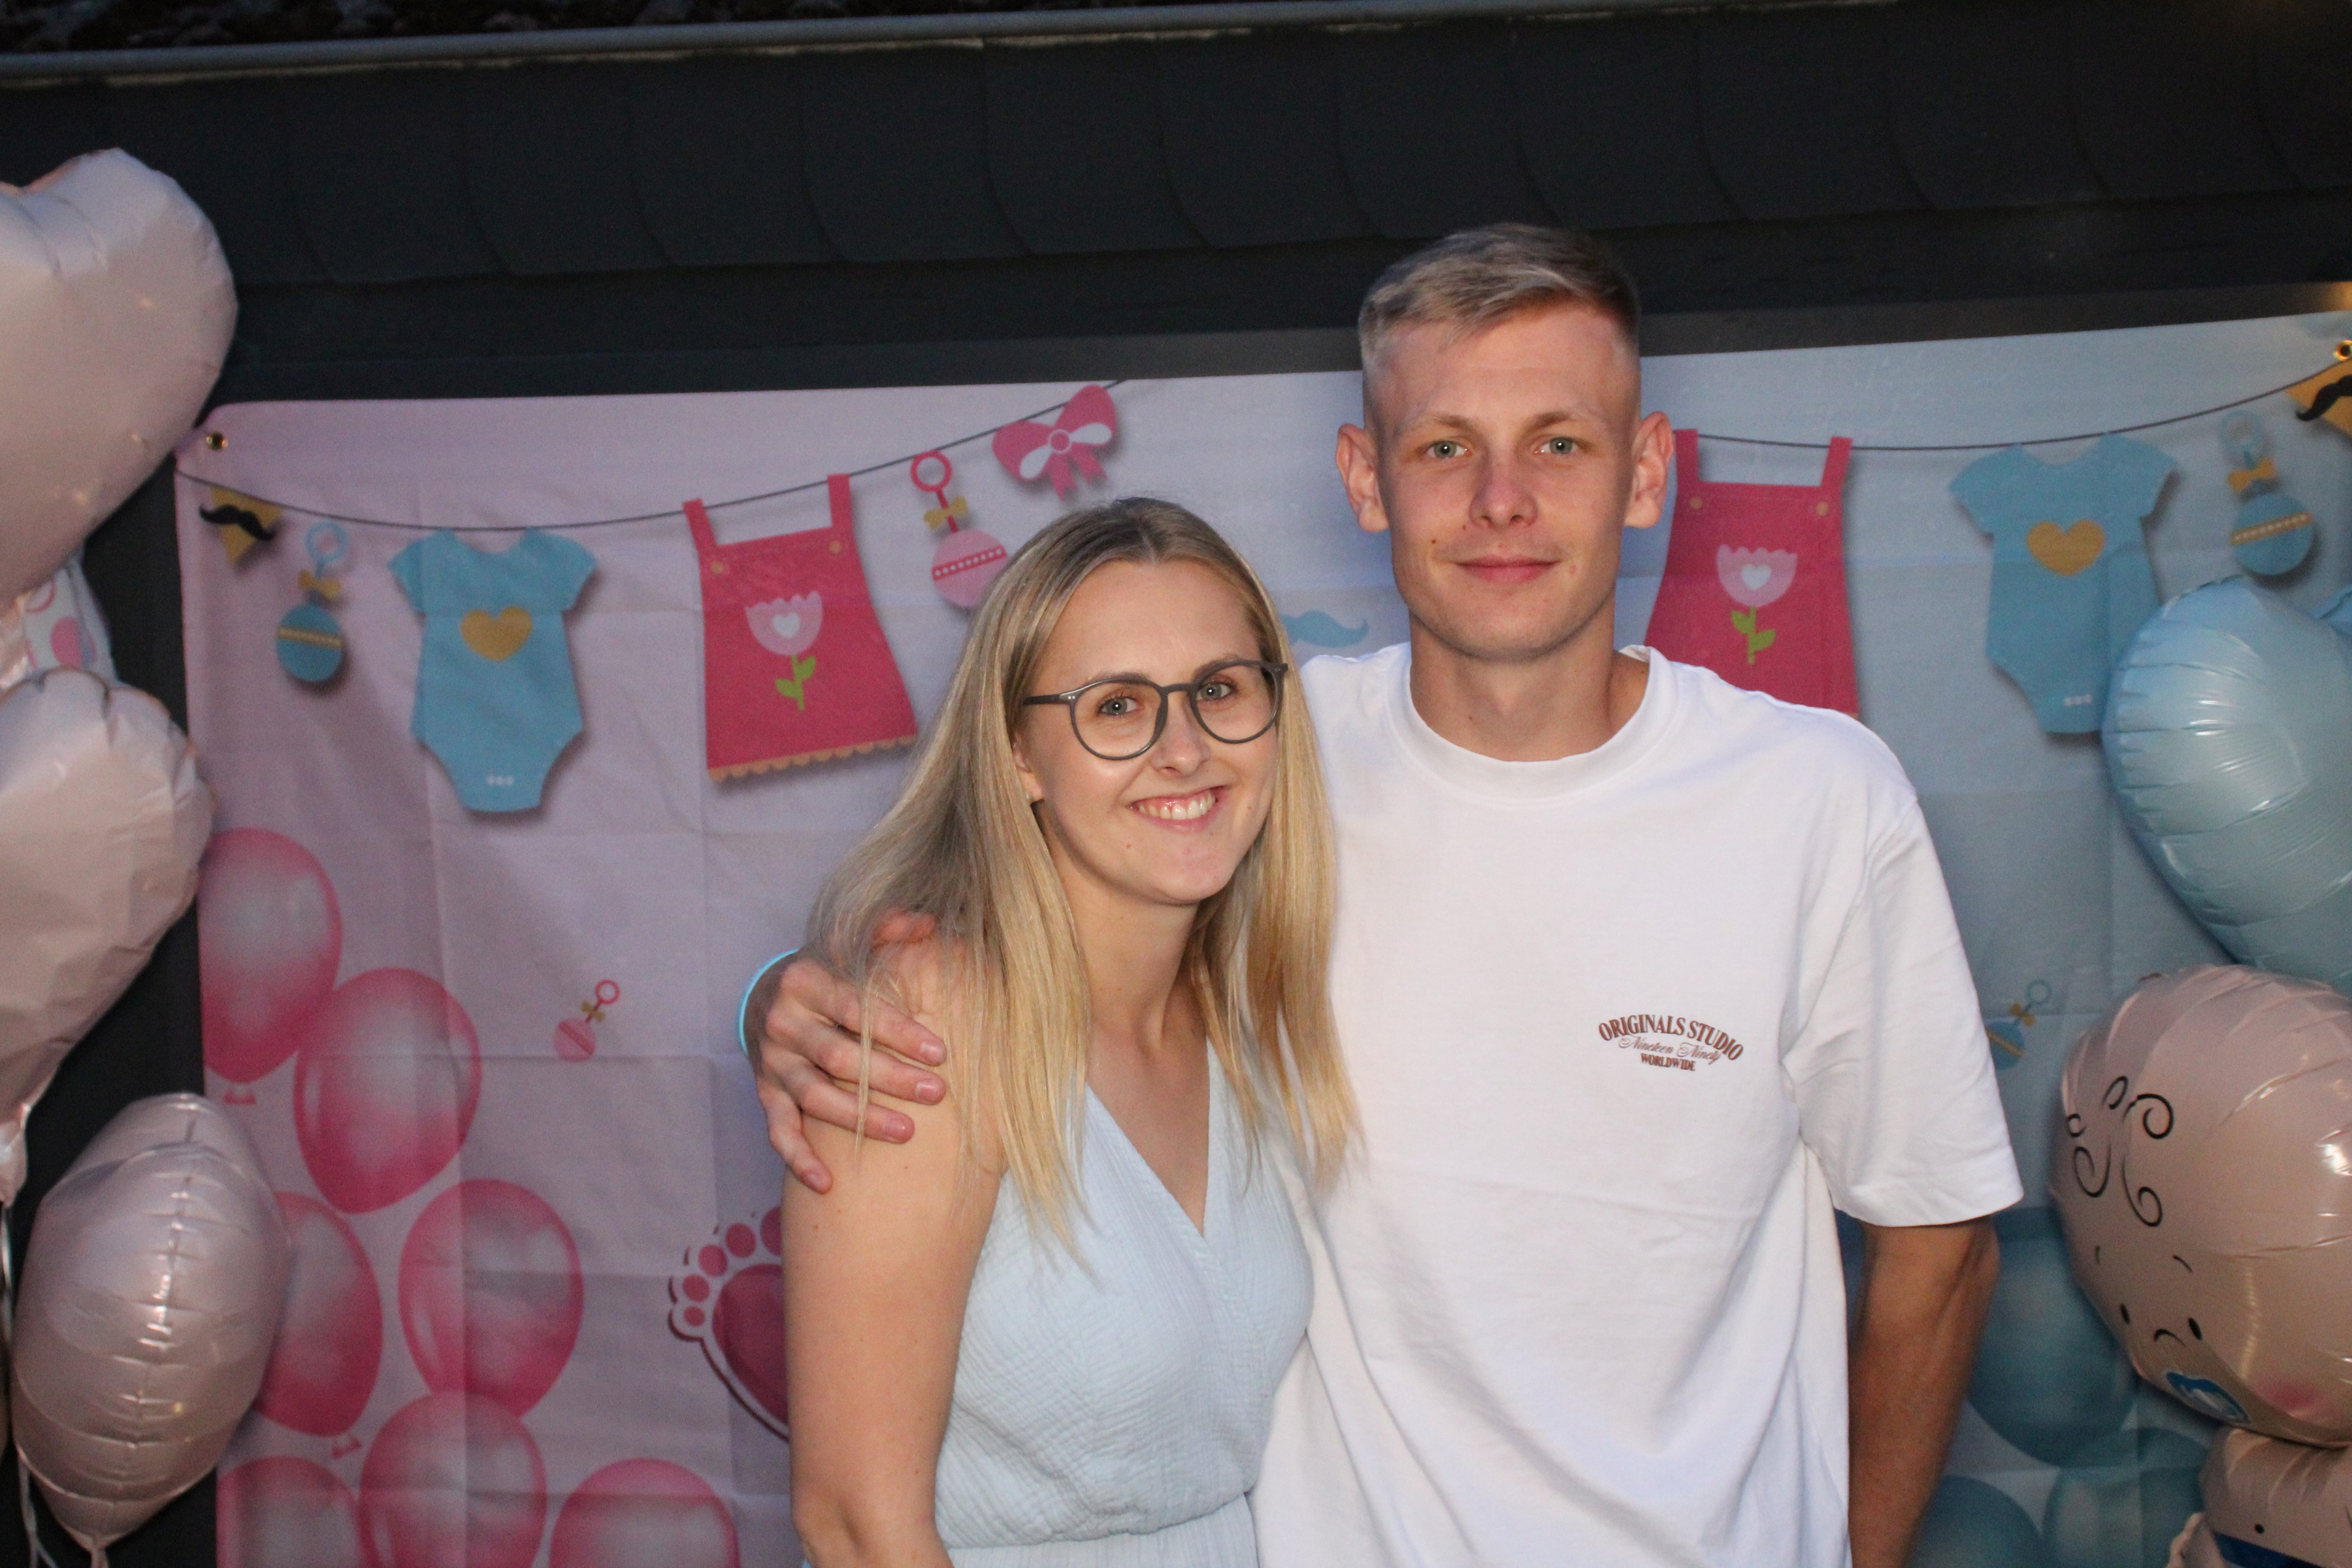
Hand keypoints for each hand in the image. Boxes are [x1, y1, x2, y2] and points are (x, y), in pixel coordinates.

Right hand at [753, 919, 948, 1193]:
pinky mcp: (763, 1093)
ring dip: (860, 1119)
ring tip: (907, 1132)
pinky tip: (827, 1184)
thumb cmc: (826, 973)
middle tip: (938, 1093)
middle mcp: (783, 1023)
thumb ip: (885, 930)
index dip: (898, 1031)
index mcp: (806, 981)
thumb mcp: (847, 944)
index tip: (940, 1051)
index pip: (856, 1008)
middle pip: (839, 1057)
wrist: (765, 997)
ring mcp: (770, 1062)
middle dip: (891, 1077)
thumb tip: (926, 921)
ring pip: (814, 1098)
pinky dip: (799, 1160)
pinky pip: (778, 1132)